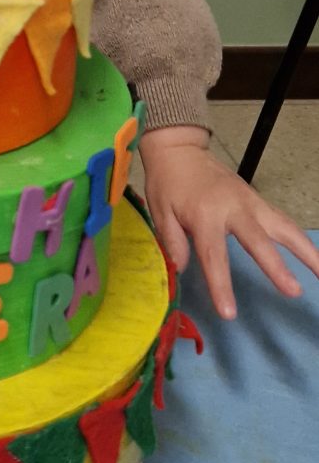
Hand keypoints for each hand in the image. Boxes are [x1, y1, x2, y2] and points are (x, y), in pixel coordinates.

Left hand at [140, 125, 318, 318]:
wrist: (180, 149)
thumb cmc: (168, 184)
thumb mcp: (159, 212)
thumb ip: (173, 241)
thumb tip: (180, 271)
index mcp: (204, 215)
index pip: (213, 256)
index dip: (221, 285)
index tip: (229, 313)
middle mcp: (233, 208)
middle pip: (258, 241)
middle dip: (276, 267)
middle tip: (293, 291)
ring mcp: (251, 203)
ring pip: (283, 227)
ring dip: (306, 250)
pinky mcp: (259, 201)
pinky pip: (284, 221)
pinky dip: (301, 239)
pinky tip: (315, 256)